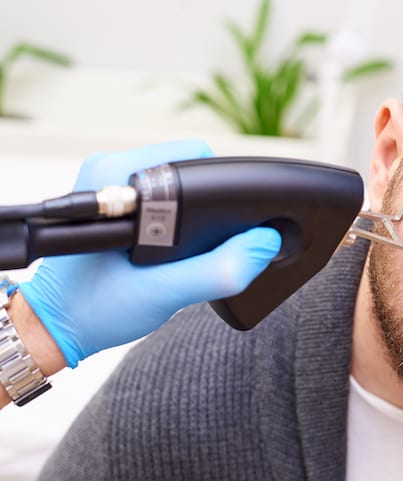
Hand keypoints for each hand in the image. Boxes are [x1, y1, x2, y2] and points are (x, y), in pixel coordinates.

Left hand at [18, 140, 281, 367]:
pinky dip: (177, 217)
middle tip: (196, 247)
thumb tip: (264, 244)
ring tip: (181, 250)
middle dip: (208, 205)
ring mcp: (110, 181)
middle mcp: (109, 169)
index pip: (194, 158)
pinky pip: (164, 192)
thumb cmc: (94, 309)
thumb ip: (217, 270)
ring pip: (180, 179)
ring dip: (192, 213)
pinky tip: (170, 247)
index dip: (223, 190)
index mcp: (114, 179)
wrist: (56, 325)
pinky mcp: (114, 196)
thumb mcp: (163, 295)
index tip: (228, 225)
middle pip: (191, 165)